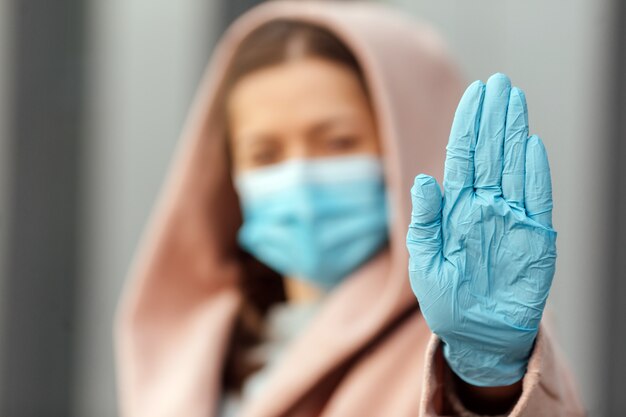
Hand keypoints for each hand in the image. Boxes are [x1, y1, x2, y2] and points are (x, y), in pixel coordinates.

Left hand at [406, 73, 556, 386]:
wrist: (476, 337)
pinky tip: (532, 146)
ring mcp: (511, 220)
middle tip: (499, 83)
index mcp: (456, 209)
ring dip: (513, 134)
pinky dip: (535, 175)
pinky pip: (536, 202)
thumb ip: (424, 221)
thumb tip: (423, 179)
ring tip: (515, 100)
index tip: (475, 94)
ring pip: (513, 168)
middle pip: (490, 154)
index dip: (468, 125)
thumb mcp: (424, 262)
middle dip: (493, 118)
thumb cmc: (446, 301)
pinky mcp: (535, 240)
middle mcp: (484, 207)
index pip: (463, 157)